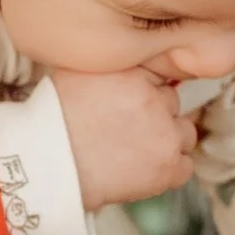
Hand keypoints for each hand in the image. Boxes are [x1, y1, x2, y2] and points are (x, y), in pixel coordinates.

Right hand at [54, 66, 200, 210]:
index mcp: (135, 74)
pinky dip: (169, 171)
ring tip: (137, 154)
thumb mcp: (75, 73)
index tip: (129, 107)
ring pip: (185, 134)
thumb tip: (119, 62)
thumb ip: (108, 64)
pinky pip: (185, 167)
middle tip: (129, 132)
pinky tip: (143, 172)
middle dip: (156, 117)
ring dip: (167, 142)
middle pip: (172, 104)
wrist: (49, 165)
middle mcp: (155, 100)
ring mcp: (166, 134)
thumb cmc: (53, 121)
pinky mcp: (169, 167)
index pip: (158, 78)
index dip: (144, 93)